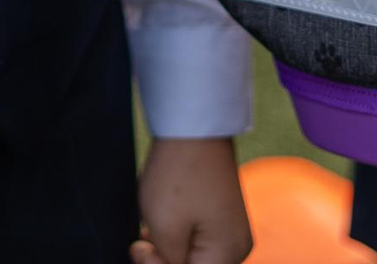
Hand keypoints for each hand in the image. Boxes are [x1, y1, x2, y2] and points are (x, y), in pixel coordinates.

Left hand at [133, 137, 251, 263]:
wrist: (192, 126)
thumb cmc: (178, 174)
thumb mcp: (164, 228)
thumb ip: (166, 262)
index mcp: (227, 254)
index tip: (140, 247)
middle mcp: (236, 247)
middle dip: (163, 259)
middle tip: (141, 239)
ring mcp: (230, 230)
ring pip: (191, 256)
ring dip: (167, 248)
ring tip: (149, 225)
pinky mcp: (220, 215)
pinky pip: (195, 239)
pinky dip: (174, 234)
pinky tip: (159, 217)